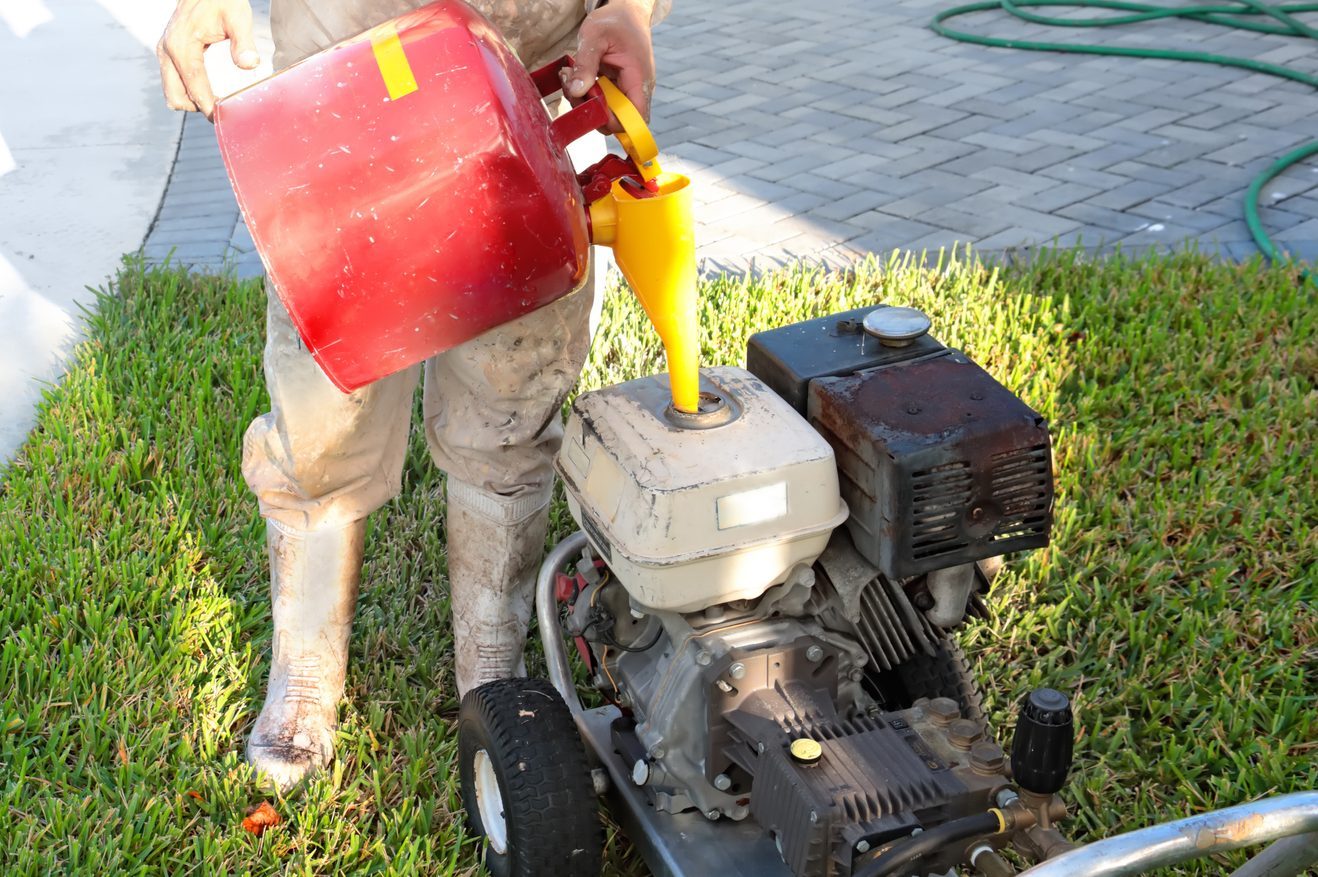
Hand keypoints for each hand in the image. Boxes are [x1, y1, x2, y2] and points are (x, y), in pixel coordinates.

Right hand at [157, 0, 258, 118]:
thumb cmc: (223, 0)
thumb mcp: (238, 18)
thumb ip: (244, 42)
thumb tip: (250, 64)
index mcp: (181, 46)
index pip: (194, 87)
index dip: (208, 107)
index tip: (224, 119)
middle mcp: (167, 51)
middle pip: (176, 96)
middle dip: (198, 107)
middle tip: (223, 111)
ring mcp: (164, 52)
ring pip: (172, 92)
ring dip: (192, 100)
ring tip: (217, 101)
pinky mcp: (168, 53)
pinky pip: (173, 82)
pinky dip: (188, 91)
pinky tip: (209, 90)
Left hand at [563, 0, 656, 131]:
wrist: (626, 11)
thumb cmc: (615, 20)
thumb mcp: (595, 37)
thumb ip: (585, 65)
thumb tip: (576, 92)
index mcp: (638, 78)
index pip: (635, 118)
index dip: (614, 122)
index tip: (591, 107)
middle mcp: (636, 89)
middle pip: (617, 121)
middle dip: (591, 111)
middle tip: (572, 87)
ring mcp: (626, 89)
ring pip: (606, 112)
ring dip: (584, 102)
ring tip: (570, 77)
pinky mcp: (616, 87)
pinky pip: (601, 101)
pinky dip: (586, 94)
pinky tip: (576, 76)